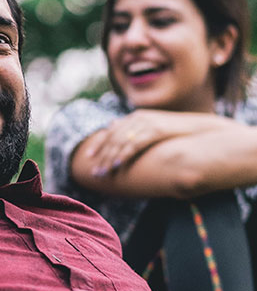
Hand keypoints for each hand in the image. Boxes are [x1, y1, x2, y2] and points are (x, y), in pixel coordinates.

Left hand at [84, 109, 227, 176]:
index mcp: (135, 117)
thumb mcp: (152, 129)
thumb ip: (134, 129)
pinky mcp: (156, 130)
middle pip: (113, 138)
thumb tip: (114, 125)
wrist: (202, 129)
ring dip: (110, 158)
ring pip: (121, 142)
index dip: (99, 144)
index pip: (111, 131)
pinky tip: (117, 164)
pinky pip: (135, 144)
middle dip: (102, 156)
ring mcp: (147, 123)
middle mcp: (138, 118)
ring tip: (103, 172)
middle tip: (94, 171)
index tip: (88, 156)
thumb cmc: (176, 132)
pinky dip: (124, 154)